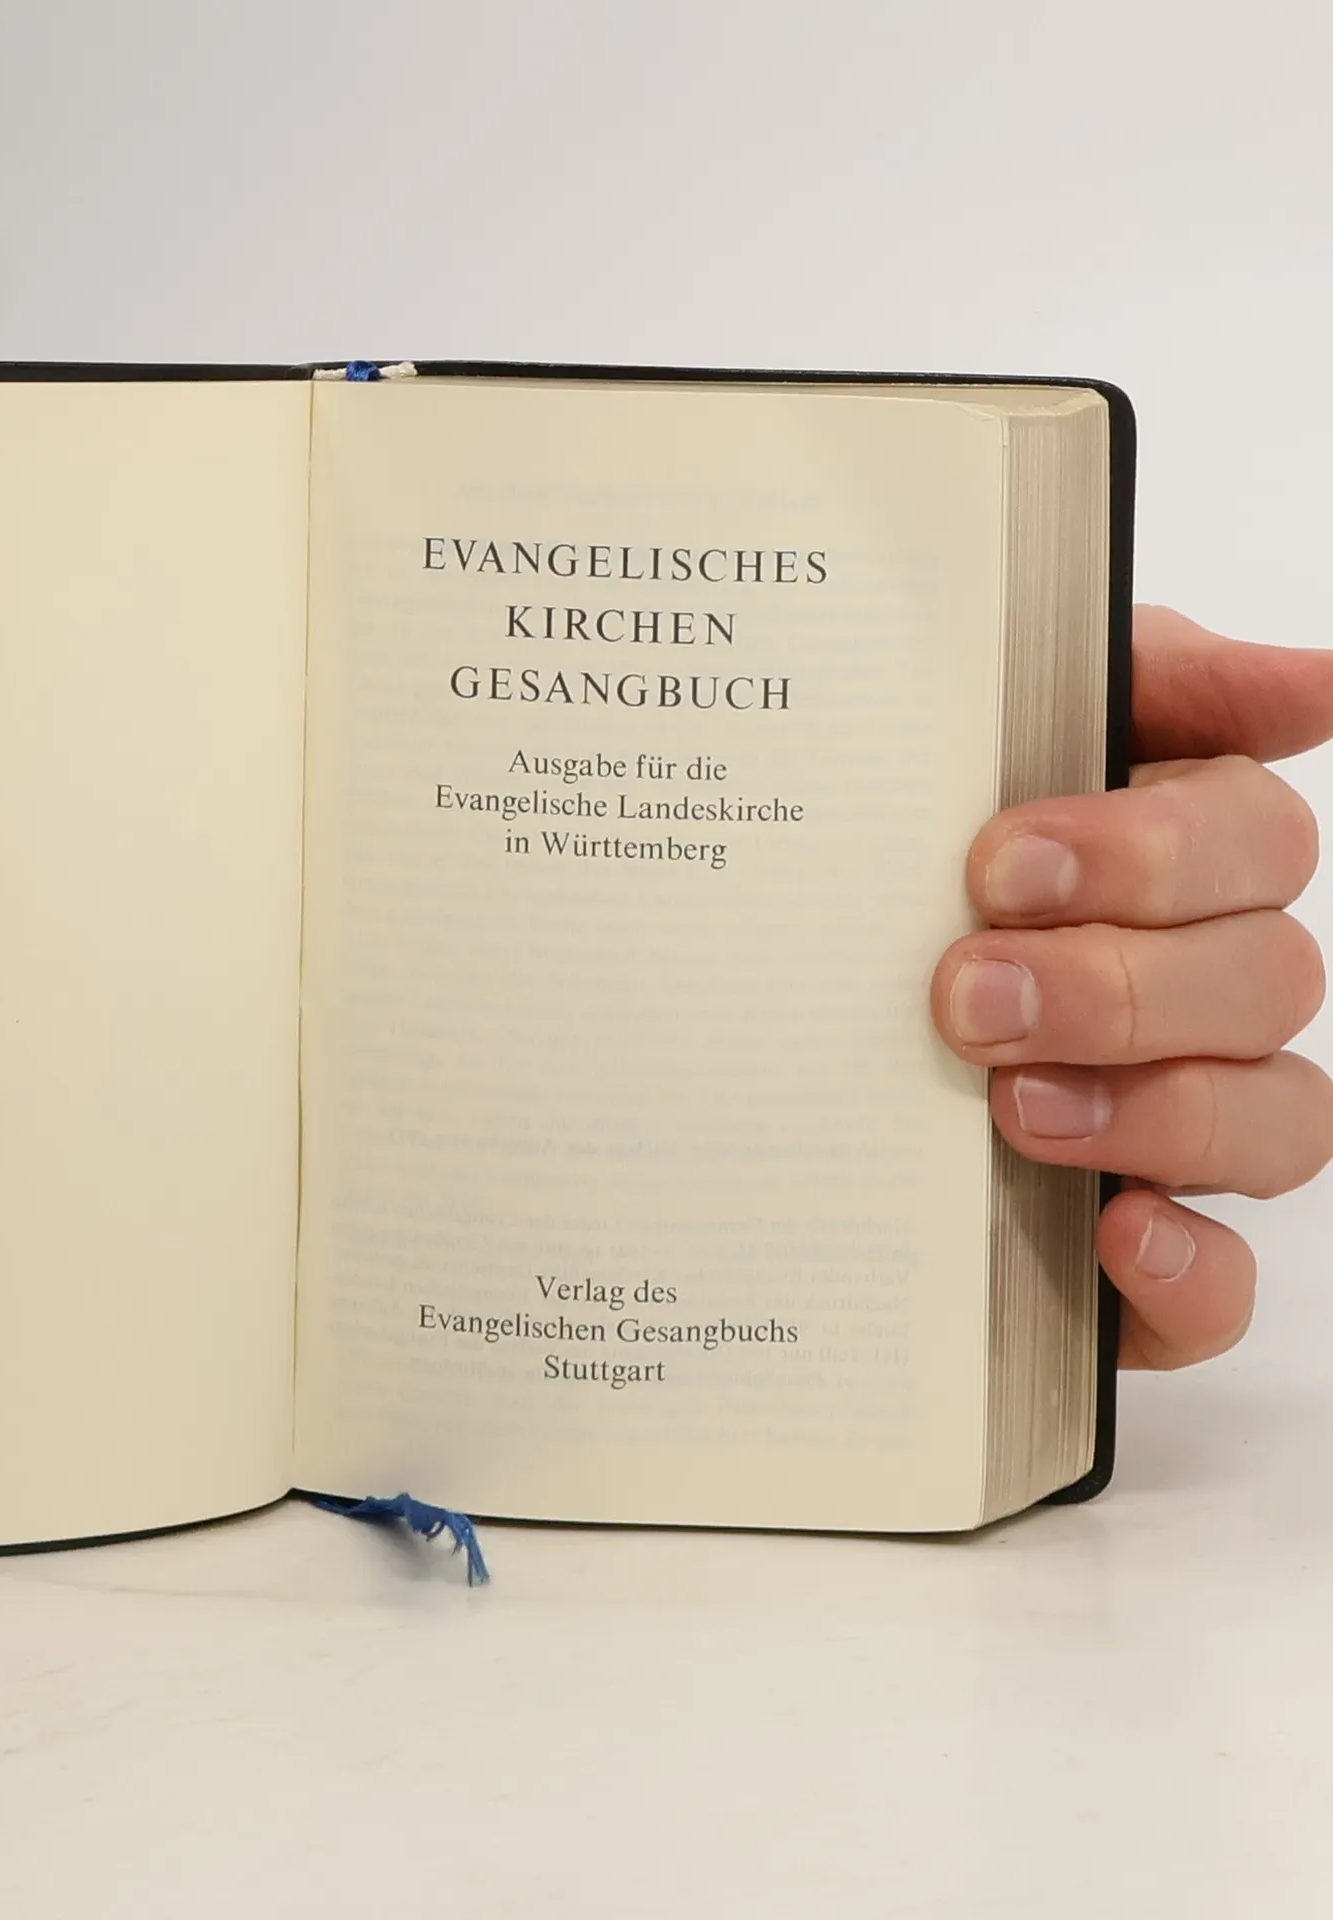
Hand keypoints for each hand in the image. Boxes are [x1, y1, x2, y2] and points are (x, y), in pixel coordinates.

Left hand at [931, 608, 1332, 1368]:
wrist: (765, 1048)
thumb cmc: (900, 871)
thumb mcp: (982, 743)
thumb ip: (1141, 684)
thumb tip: (1321, 682)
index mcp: (1180, 870)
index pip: (1256, 841)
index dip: (1148, 852)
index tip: (998, 866)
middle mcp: (1203, 999)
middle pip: (1266, 981)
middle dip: (1114, 984)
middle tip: (965, 988)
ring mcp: (1186, 1134)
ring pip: (1280, 1125)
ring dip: (1156, 1109)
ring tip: (1009, 1103)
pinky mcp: (1140, 1261)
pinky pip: (1225, 1290)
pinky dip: (1187, 1270)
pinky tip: (1114, 1228)